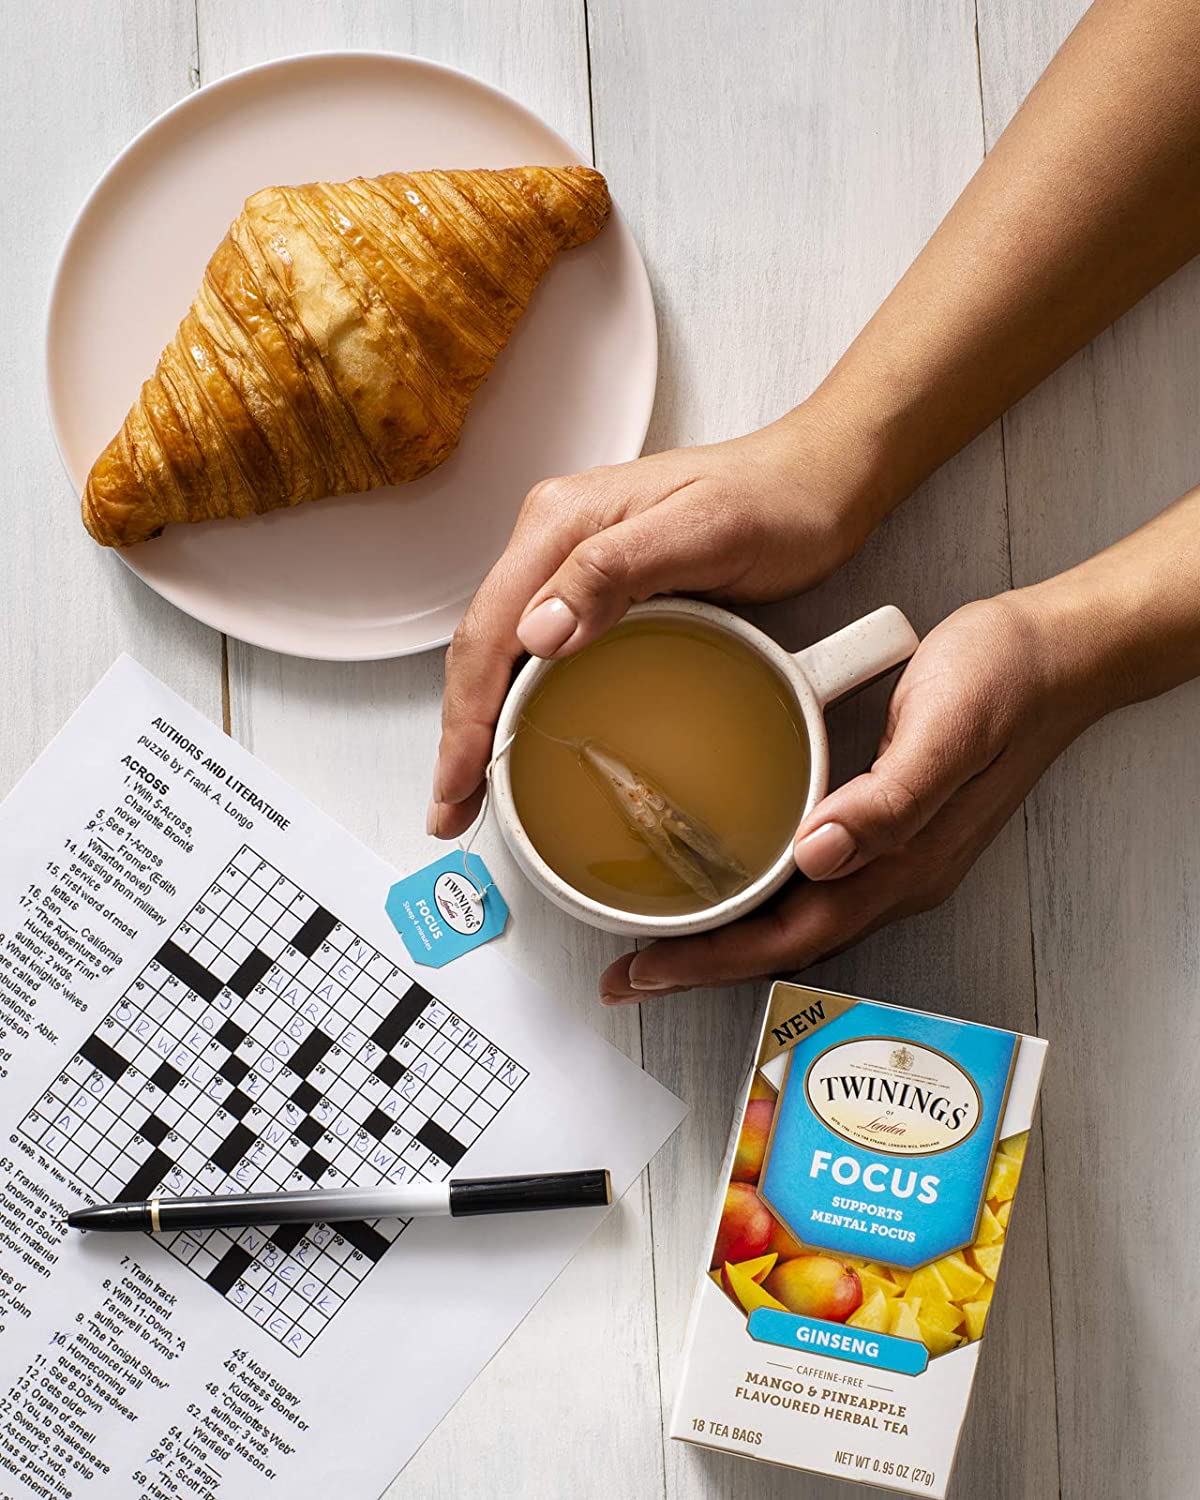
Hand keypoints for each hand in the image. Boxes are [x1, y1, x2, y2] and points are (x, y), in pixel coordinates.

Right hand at [429, 396, 888, 836]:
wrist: (818, 481)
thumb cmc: (775, 501)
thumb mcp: (704, 532)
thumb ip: (615, 570)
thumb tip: (536, 632)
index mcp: (560, 523)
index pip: (488, 632)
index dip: (464, 719)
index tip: (458, 785)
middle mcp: (552, 538)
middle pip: (480, 646)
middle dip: (458, 733)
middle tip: (453, 809)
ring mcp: (570, 561)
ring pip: (501, 652)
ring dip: (480, 723)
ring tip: (472, 791)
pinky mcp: (595, 584)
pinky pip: (536, 649)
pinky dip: (516, 702)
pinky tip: (520, 739)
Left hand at [599, 589, 1108, 1000]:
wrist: (1058, 655)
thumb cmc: (1003, 681)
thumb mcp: (947, 728)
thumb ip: (890, 799)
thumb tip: (819, 855)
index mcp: (903, 865)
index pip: (790, 938)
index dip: (712, 962)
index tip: (644, 973)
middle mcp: (895, 876)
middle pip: (783, 944)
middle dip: (702, 966)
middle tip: (628, 974)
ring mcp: (895, 859)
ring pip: (796, 921)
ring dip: (726, 939)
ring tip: (660, 943)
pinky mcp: (890, 830)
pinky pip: (811, 887)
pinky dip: (759, 898)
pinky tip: (728, 879)